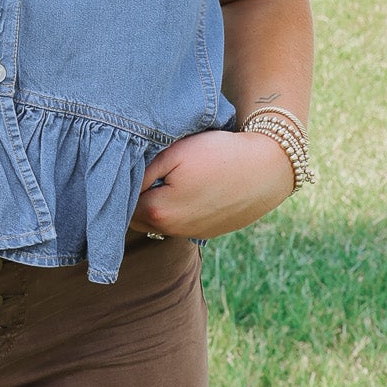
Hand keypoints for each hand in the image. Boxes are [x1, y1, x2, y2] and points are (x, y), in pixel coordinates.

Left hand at [131, 129, 295, 241]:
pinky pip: (179, 223)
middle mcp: (172, 230)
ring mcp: (192, 234)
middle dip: (133, 198)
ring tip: (165, 178)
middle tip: (141, 171)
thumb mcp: (174, 152)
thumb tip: (121, 182)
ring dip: (154, 205)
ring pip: (157, 222)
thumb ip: (141, 171)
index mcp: (158, 212)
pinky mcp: (208, 232)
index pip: (119, 204)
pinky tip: (186, 188)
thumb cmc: (219, 154)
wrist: (267, 168)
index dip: (119, 184)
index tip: (122, 167)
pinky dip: (175, 209)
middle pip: (136, 218)